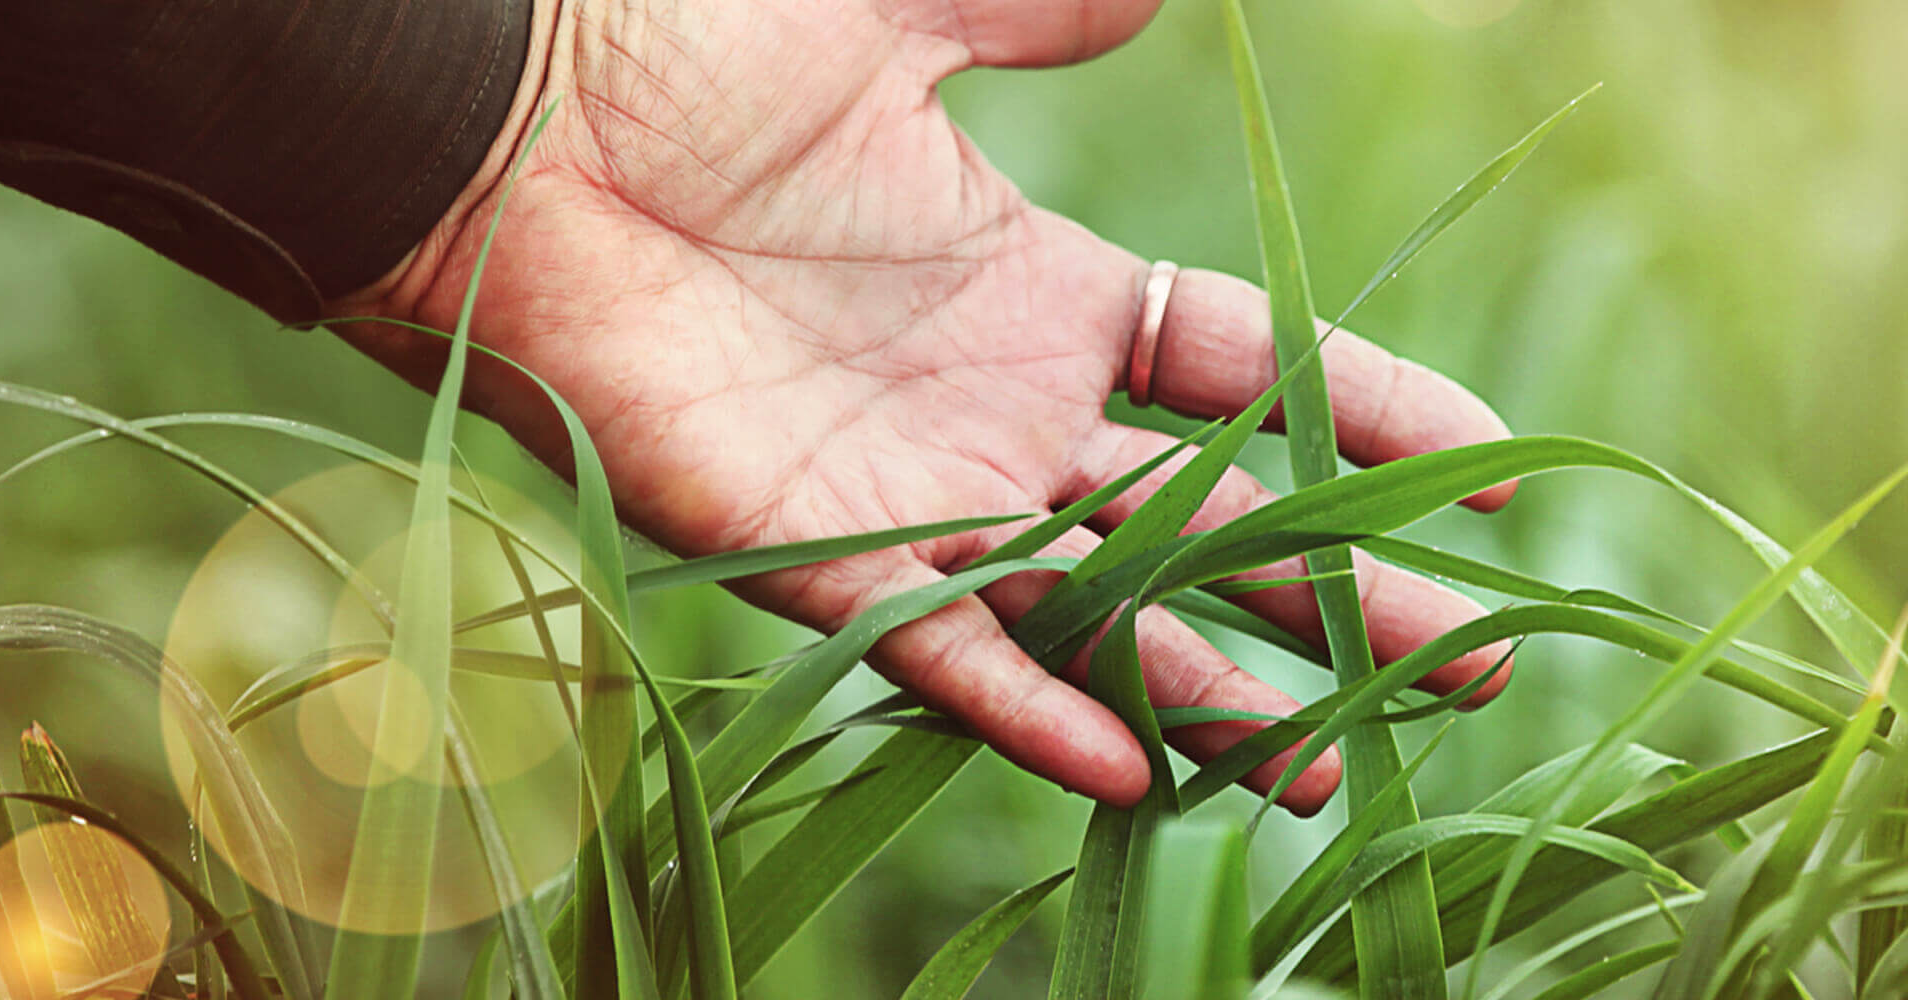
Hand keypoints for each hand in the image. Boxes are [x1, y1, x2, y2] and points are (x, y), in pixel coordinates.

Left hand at [338, 0, 1515, 813]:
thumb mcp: (902, 24)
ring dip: (1212, 687)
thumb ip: (1032, 16)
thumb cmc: (689, 57)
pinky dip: (1029, 703)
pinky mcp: (803, 545)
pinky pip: (935, 642)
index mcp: (1030, 290)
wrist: (517, 121)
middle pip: (1199, 518)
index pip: (1238, 371)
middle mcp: (987, 409)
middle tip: (1465, 667)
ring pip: (1090, 607)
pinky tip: (1137, 767)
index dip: (1365, 416)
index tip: (1492, 474)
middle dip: (1331, 591)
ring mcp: (905, 487)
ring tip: (1333, 764)